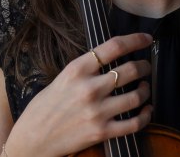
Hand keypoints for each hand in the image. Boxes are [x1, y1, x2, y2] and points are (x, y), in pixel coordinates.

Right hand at [5, 33, 153, 156]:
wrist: (33, 139)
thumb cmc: (44, 108)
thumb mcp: (60, 79)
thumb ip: (84, 70)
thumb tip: (110, 60)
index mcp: (77, 70)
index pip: (113, 47)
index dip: (135, 40)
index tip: (146, 39)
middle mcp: (89, 88)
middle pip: (131, 70)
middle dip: (144, 66)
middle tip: (146, 66)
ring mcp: (97, 111)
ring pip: (137, 96)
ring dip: (146, 90)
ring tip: (144, 88)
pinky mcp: (102, 132)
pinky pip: (135, 123)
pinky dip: (146, 115)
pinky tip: (146, 110)